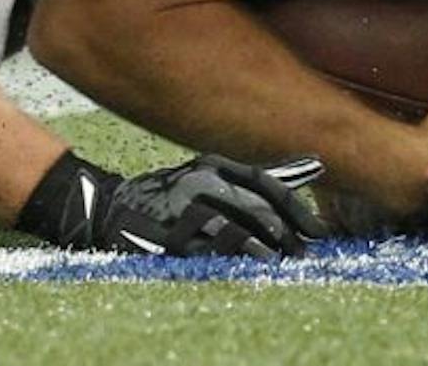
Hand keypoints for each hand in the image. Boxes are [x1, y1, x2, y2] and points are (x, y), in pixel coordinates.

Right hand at [33, 153, 328, 256]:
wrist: (109, 208)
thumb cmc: (170, 194)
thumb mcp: (210, 175)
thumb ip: (259, 176)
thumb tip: (316, 164)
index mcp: (211, 164)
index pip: (263, 181)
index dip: (294, 205)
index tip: (318, 229)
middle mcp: (199, 181)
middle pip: (253, 206)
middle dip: (284, 231)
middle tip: (305, 252)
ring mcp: (182, 207)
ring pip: (233, 225)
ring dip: (263, 244)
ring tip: (282, 260)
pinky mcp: (168, 233)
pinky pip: (207, 244)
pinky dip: (234, 254)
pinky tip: (252, 263)